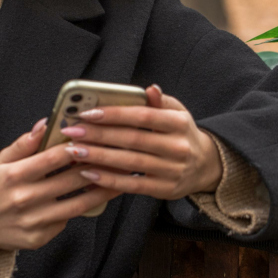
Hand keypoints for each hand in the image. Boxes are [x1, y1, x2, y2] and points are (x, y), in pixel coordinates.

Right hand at [0, 119, 121, 256]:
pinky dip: (81, 209)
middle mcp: (24, 199)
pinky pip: (67, 220)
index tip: (94, 140)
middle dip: (96, 167)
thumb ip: (23, 143)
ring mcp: (33, 221)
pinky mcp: (40, 238)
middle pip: (70, 180)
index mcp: (13, 176)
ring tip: (118, 179)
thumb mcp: (1, 162)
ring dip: (101, 191)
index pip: (52, 158)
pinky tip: (95, 198)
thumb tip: (45, 124)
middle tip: (117, 158)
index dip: (76, 147)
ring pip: (78, 204)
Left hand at [61, 85, 222, 199]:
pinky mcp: (164, 190)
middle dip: (98, 135)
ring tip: (74, 151)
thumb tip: (149, 88)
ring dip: (98, 157)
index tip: (87, 113)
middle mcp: (177, 147)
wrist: (206, 166)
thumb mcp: (178, 113)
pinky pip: (132, 185)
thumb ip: (160, 102)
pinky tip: (88, 173)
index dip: (114, 114)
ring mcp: (171, 170)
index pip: (142, 116)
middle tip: (72, 132)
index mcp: (179, 123)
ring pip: (129, 162)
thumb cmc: (182, 134)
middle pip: (132, 139)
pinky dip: (109, 179)